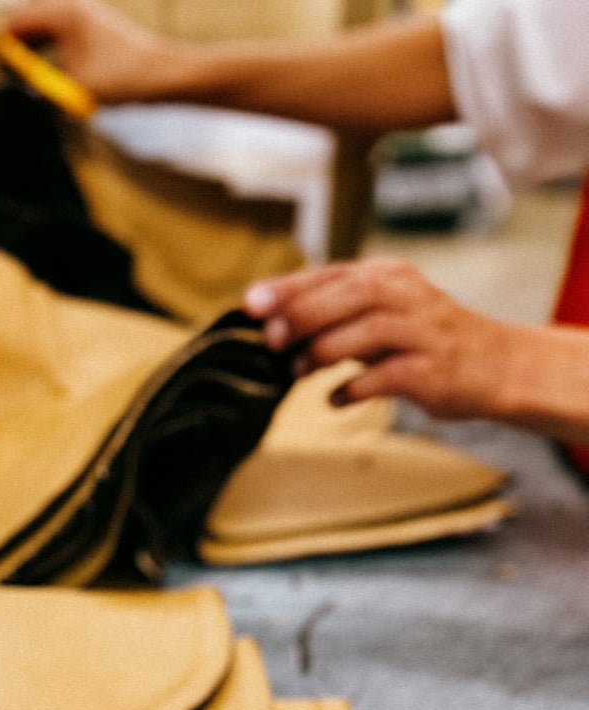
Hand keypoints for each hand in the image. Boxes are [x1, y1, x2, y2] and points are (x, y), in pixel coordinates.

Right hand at [5, 0, 181, 103]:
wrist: (159, 74)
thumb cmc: (118, 78)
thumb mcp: (70, 86)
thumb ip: (37, 80)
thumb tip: (14, 80)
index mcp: (62, 13)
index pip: (17, 22)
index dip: (3, 47)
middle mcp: (71, 5)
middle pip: (27, 17)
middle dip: (16, 43)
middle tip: (11, 73)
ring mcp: (83, 12)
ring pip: (43, 22)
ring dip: (33, 44)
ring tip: (30, 73)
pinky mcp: (92, 23)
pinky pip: (59, 28)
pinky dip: (49, 44)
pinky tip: (53, 68)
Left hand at [244, 259, 513, 420]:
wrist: (494, 364)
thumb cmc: (423, 342)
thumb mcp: (379, 318)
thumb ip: (333, 318)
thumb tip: (272, 328)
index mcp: (388, 276)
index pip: (332, 274)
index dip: (289, 288)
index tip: (250, 303)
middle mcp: (406, 296)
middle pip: (350, 293)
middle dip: (303, 315)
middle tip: (270, 340)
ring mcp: (422, 331)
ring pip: (368, 329)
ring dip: (324, 351)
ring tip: (298, 371)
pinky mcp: (433, 370)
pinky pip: (387, 376)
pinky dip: (354, 388)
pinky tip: (334, 400)